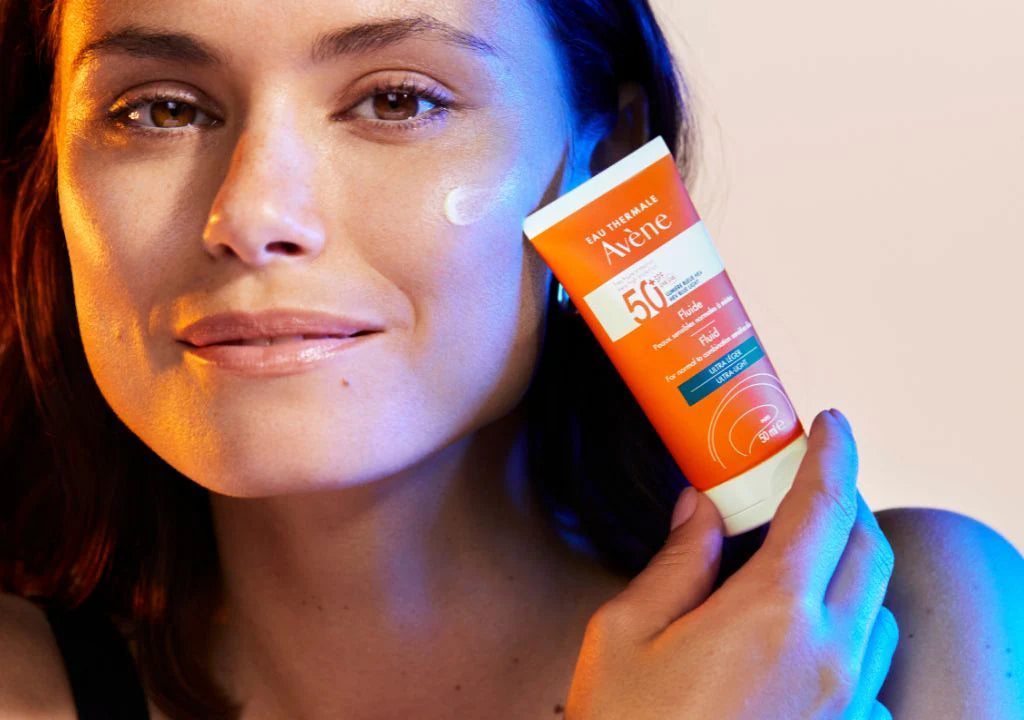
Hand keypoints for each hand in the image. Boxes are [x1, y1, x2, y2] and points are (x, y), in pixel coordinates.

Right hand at [564, 409, 897, 719]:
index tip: (831, 424)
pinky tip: (803, 643)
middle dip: (843, 503)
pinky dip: (849, 635)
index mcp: (773, 616)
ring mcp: (848, 704)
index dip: (831, 453)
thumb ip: (675, 562)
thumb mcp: (626, 635)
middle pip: (866, 550)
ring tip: (801, 561)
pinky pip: (871, 670)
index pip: (824, 507)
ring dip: (851, 569)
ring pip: (878, 608)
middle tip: (804, 485)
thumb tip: (701, 509)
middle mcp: (830, 656)